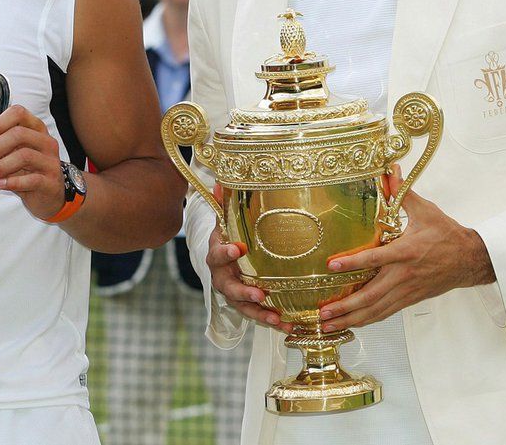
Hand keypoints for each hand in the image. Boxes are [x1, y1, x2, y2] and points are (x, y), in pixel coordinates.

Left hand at [0, 104, 65, 220]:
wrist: (49, 195)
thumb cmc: (31, 171)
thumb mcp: (17, 154)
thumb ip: (4, 148)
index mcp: (37, 130)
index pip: (19, 113)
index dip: (1, 123)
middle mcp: (46, 142)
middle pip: (19, 134)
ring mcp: (50, 162)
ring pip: (24, 156)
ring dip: (0, 167)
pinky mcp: (50, 181)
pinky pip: (30, 179)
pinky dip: (11, 182)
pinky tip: (1, 184)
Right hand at [205, 184, 291, 330]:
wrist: (227, 255)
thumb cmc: (230, 235)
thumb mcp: (226, 218)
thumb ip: (224, 202)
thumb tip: (220, 180)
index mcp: (218, 254)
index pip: (217, 254)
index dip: (225, 252)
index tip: (237, 248)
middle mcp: (223, 276)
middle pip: (229, 287)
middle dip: (243, 292)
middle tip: (259, 294)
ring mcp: (235, 293)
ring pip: (243, 307)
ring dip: (259, 313)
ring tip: (276, 318)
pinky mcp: (248, 304)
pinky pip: (258, 315)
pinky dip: (272, 321)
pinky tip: (288, 326)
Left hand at [317, 167, 494, 331]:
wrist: (471, 259)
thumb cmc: (447, 234)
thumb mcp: (426, 210)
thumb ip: (403, 192)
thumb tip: (389, 171)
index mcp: (406, 251)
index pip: (375, 259)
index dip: (352, 263)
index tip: (331, 267)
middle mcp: (404, 275)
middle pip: (371, 296)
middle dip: (345, 306)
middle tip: (323, 313)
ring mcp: (407, 290)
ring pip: (376, 310)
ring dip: (351, 319)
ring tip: (328, 325)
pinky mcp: (410, 299)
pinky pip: (385, 313)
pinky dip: (367, 320)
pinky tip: (351, 323)